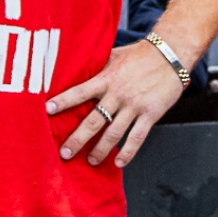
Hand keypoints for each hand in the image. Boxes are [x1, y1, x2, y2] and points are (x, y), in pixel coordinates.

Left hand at [48, 38, 187, 167]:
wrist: (170, 54)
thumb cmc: (139, 54)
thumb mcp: (113, 56)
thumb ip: (96, 67)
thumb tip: (74, 71)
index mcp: (106, 78)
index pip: (80, 92)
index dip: (63, 102)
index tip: (47, 111)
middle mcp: (118, 94)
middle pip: (94, 121)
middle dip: (77, 139)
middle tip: (64, 153)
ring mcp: (134, 106)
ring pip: (113, 134)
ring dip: (100, 150)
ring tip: (91, 161)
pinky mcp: (150, 114)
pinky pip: (137, 137)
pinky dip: (128, 152)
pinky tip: (119, 162)